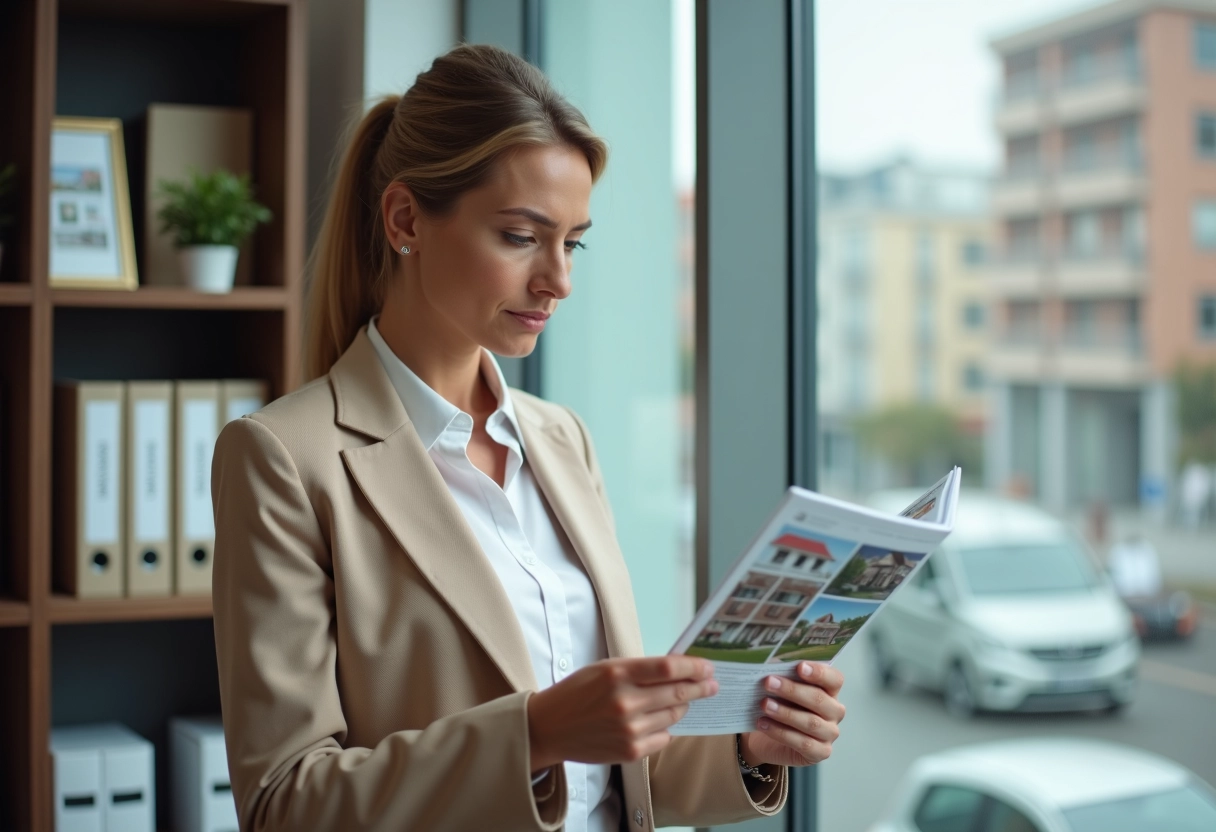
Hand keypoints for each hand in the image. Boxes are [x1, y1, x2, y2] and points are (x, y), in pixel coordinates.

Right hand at [526, 656, 718, 772]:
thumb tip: (677, 668)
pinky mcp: (630, 751)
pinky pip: (663, 737)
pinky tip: (661, 721)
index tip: (707, 666)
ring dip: (683, 707)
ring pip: (673, 716)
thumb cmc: (577, 693)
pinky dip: (666, 728)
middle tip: (712, 684)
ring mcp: (629, 729)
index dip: (693, 666)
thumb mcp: (605, 669)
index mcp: (617, 674)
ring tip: (685, 701)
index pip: (668, 668)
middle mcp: (625, 702)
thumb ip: (639, 669)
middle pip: (677, 693)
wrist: (550, 727)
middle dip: (700, 687)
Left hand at [739, 661, 844, 768]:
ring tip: (764, 704)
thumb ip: (782, 674)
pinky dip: (781, 733)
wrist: (766, 735)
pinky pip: (803, 743)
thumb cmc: (778, 703)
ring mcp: (830, 734)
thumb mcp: (780, 686)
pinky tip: (764, 724)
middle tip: (768, 682)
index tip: (799, 666)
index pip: (835, 679)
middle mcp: (834, 712)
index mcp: (830, 690)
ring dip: (785, 713)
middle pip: (819, 699)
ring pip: (811, 723)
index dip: (819, 672)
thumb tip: (771, 663)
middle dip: (792, 690)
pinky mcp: (820, 753)